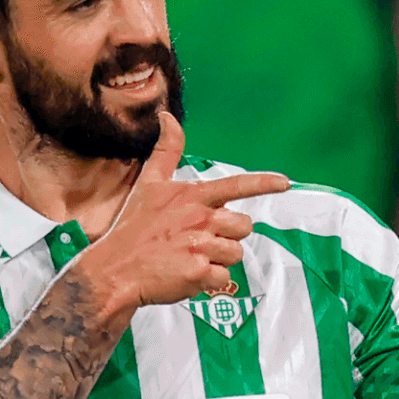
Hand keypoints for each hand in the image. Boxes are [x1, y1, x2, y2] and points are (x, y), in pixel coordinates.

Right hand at [83, 111, 290, 310]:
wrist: (114, 271)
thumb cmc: (133, 229)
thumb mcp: (148, 184)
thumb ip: (166, 151)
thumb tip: (167, 116)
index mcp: (193, 196)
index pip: (235, 185)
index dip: (263, 183)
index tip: (285, 182)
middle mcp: (200, 218)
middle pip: (243, 226)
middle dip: (228, 236)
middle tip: (198, 240)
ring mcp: (200, 246)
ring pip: (235, 254)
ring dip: (217, 260)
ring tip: (188, 258)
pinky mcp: (198, 272)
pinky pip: (223, 278)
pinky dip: (208, 282)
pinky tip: (186, 275)